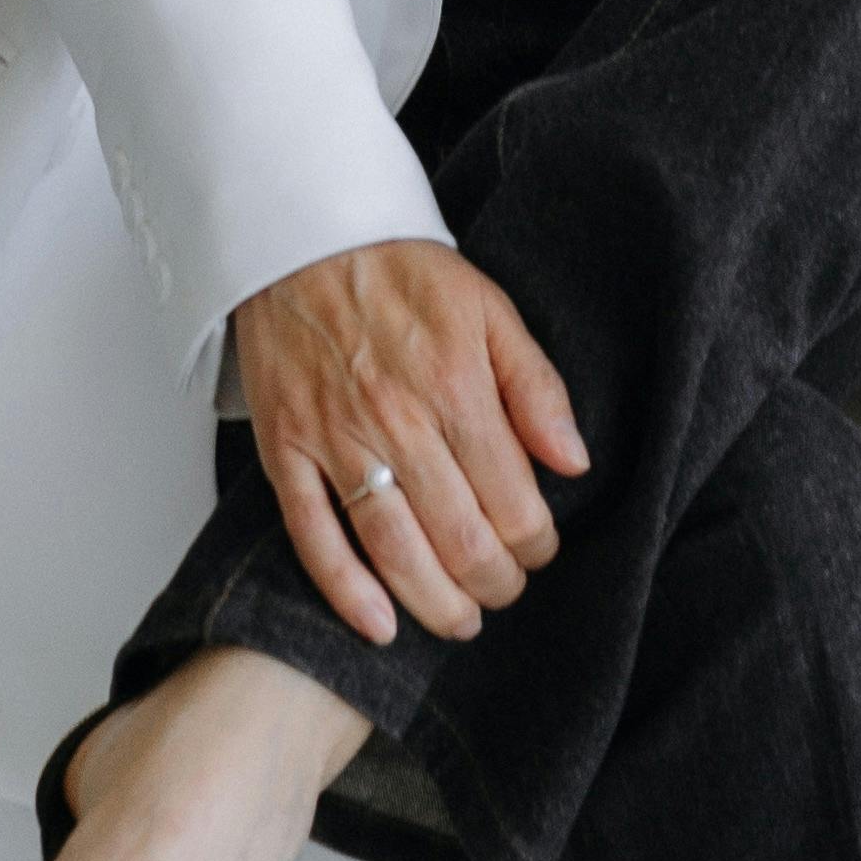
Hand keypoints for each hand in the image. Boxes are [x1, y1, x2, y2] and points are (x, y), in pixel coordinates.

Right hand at [232, 240, 589, 652]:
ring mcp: (336, 441)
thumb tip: (574, 462)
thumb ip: (537, 387)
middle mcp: (398, 422)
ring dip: (435, 602)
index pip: (513, 501)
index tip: (539, 549)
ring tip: (460, 621)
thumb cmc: (400, 273)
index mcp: (457, 388)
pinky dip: (346, 591)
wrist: (301, 236)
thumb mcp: (489, 308)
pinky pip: (314, 536)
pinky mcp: (286, 450)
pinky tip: (379, 625)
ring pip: (394, 550)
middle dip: (494, 582)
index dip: (535, 543)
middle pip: (459, 538)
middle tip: (504, 590)